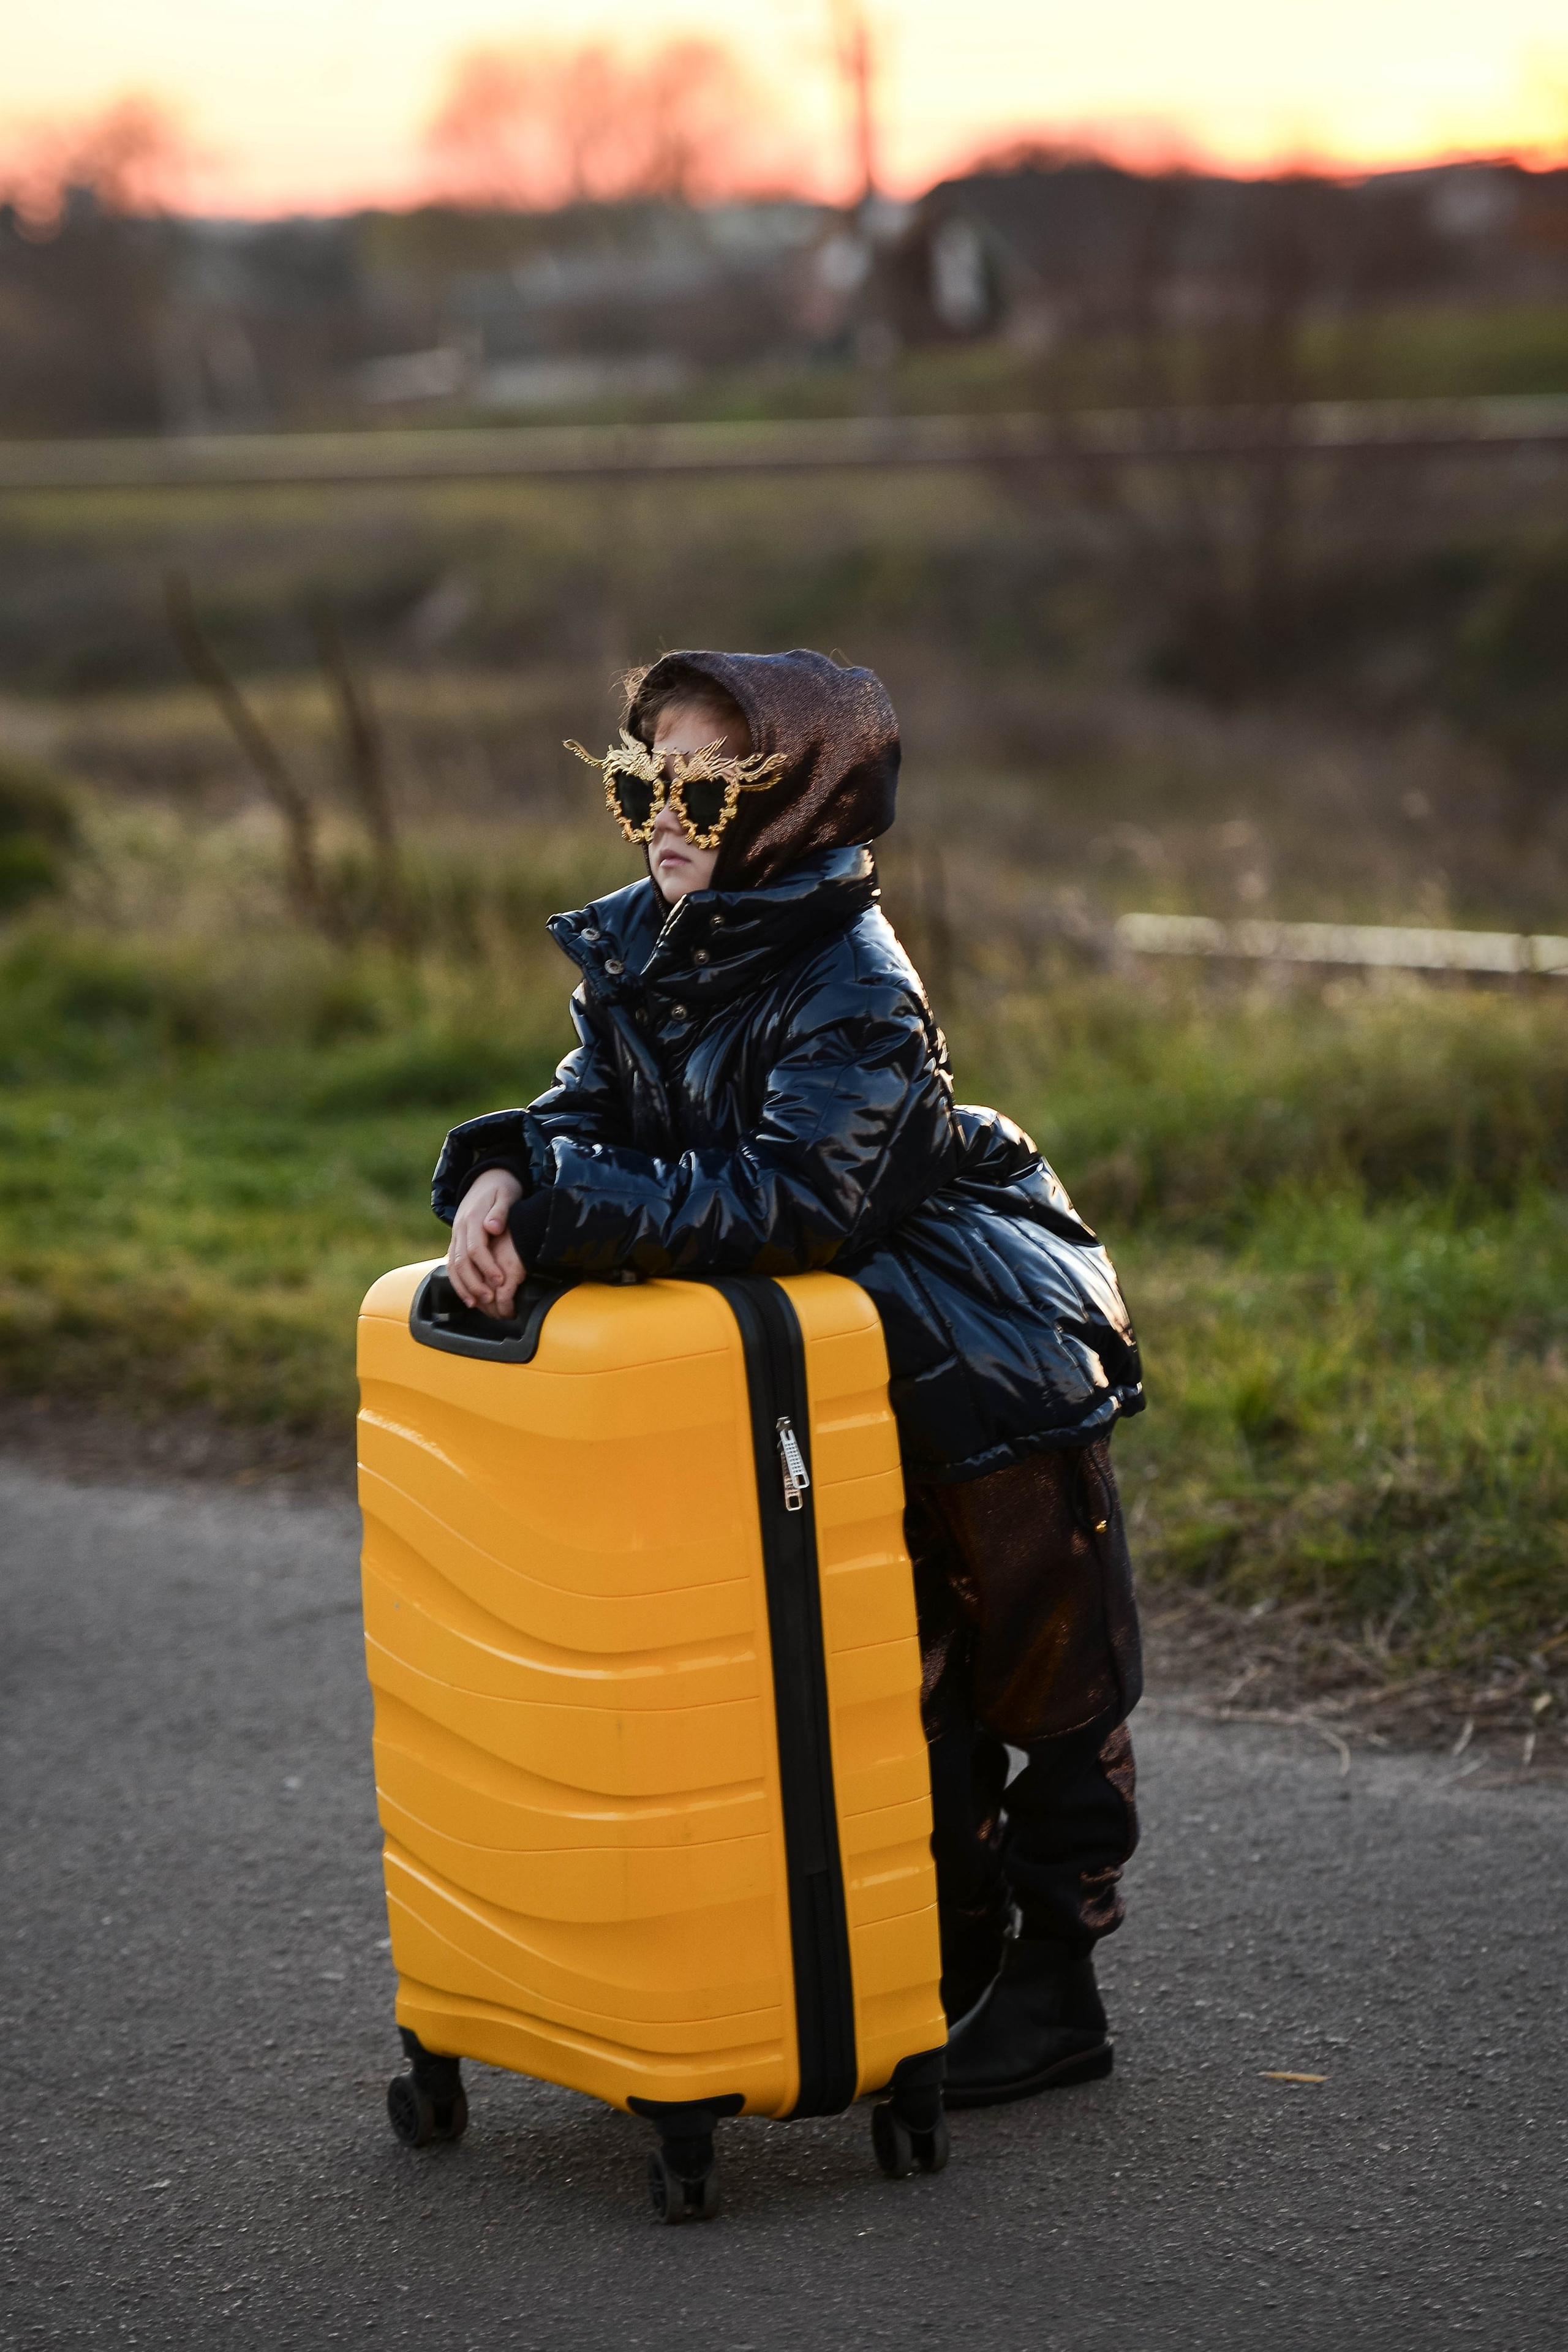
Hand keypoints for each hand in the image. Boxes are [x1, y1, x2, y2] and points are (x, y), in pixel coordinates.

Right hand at [447, 1169, 525, 1317]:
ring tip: (477, 1303)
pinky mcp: (456, 1240)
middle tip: (490, 1298)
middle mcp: (460, 1228)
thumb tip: (493, 1227)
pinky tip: (468, 1296)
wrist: (489, 1177)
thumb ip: (500, 1211)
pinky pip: (452, 1264)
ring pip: (453, 1265)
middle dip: (475, 1283)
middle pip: (462, 1261)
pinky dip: (458, 1282)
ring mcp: (456, 1235)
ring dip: (464, 1286)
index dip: (487, 1266)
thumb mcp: (507, 1194)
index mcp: (472, 1218)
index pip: (475, 1248)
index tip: (500, 1280)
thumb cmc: (502, 1187)